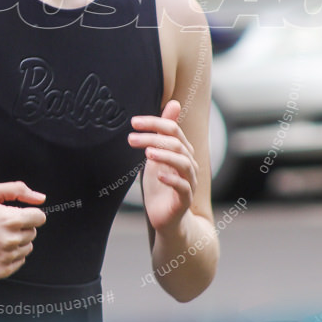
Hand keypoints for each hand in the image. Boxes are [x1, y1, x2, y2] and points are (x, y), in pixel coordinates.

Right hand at [0, 182, 46, 278]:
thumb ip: (19, 190)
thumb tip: (40, 198)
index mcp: (12, 220)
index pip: (40, 218)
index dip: (29, 214)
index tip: (18, 215)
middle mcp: (11, 240)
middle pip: (33, 232)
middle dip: (21, 227)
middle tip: (2, 226)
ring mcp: (7, 257)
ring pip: (27, 247)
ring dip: (17, 242)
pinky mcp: (2, 270)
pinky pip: (20, 261)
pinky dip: (11, 255)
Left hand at [128, 100, 198, 232]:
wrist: (167, 219)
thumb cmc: (161, 185)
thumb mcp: (157, 155)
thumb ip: (162, 133)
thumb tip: (174, 102)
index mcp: (182, 151)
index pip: (173, 129)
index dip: (154, 123)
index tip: (134, 122)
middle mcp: (189, 164)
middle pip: (177, 144)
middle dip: (153, 138)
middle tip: (131, 138)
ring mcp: (189, 182)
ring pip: (184, 163)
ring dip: (164, 155)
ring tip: (146, 153)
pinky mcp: (185, 200)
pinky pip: (183, 187)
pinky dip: (172, 179)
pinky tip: (159, 175)